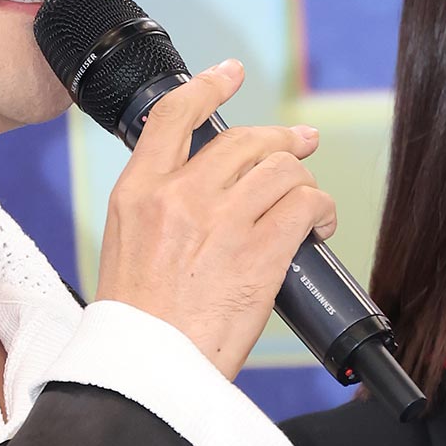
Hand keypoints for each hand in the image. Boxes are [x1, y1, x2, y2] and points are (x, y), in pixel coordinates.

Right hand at [94, 60, 336, 379]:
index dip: (209, 87)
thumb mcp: (125, 248)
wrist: (145, 370)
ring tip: (311, 203)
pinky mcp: (259, 252)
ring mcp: (221, 221)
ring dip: (303, 181)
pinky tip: (319, 226)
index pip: (175, 117)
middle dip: (280, 140)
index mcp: (137, 193)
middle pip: (243, 141)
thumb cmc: (137, 325)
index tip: (229, 74)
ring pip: (281, 168)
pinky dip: (321, 209)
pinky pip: (306, 205)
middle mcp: (178, 197)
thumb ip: (157, 211)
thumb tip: (204, 194)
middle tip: (301, 144)